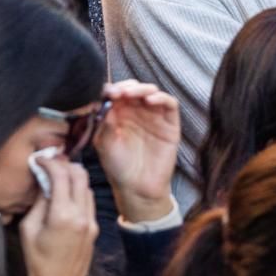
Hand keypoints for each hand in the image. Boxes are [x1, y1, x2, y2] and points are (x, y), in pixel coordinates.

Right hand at [19, 153, 98, 275]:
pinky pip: (89, 201)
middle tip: (51, 164)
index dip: (50, 163)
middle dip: (65, 165)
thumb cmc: (38, 261)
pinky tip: (65, 195)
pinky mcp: (95, 227)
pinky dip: (78, 192)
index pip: (61, 176)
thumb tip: (45, 183)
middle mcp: (82, 215)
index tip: (40, 160)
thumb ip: (38, 202)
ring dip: (73, 178)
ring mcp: (91, 221)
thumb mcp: (28, 229)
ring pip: (87, 187)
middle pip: (80, 175)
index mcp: (63, 215)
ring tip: (57, 178)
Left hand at [93, 80, 180, 222]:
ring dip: (141, 89)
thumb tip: (105, 100)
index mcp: (119, 115)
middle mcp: (137, 113)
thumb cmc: (118, 168)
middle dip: (125, 87)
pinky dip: (161, 98)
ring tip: (130, 94)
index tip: (105, 92)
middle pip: (134, 89)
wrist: (137, 188)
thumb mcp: (105, 143)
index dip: (112, 89)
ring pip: (151, 92)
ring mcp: (154, 117)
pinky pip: (170, 105)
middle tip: (117, 92)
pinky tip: (150, 100)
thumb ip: (105, 122)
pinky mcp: (170, 124)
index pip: (117, 94)